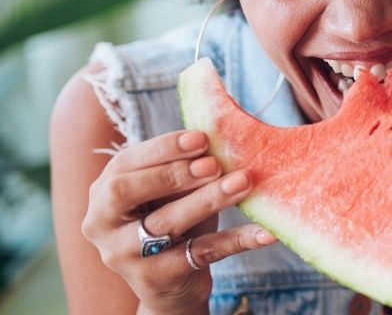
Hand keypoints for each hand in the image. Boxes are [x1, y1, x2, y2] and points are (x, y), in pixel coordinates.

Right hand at [80, 130, 275, 313]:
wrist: (170, 282)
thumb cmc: (172, 220)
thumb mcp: (172, 192)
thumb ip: (185, 167)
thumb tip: (221, 134)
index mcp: (103, 192)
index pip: (124, 163)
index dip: (162, 148)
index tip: (201, 138)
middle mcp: (101, 224)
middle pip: (126, 192)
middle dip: (172, 173)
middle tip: (214, 164)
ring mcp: (124, 254)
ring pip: (164, 223)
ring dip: (207, 200)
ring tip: (243, 182)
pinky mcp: (155, 278)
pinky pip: (200, 253)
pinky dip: (236, 240)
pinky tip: (265, 232)